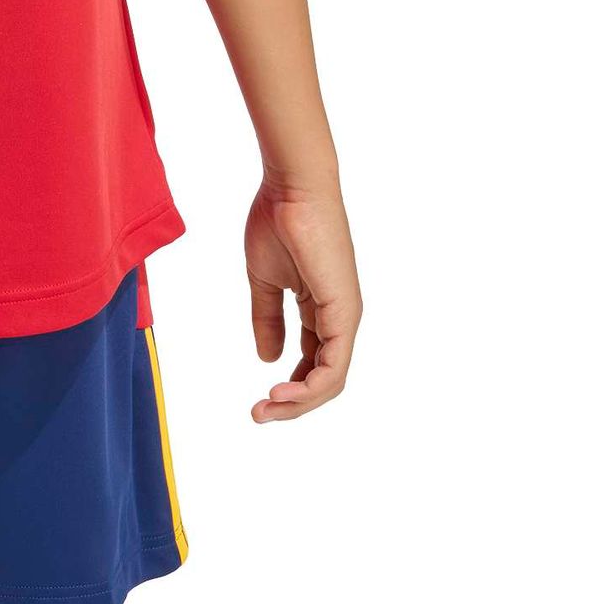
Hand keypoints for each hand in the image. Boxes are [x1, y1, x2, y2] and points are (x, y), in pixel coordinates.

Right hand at [244, 180, 360, 421]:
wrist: (290, 188)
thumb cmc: (277, 222)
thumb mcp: (264, 280)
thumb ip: (267, 318)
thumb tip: (268, 358)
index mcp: (321, 309)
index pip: (313, 361)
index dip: (290, 387)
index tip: (260, 400)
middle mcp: (339, 317)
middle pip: (324, 377)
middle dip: (292, 403)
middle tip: (259, 414)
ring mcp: (344, 316)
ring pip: (330, 379)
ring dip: (299, 402)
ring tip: (267, 408)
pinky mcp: (344, 312)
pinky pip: (334, 364)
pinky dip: (310, 386)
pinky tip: (283, 393)